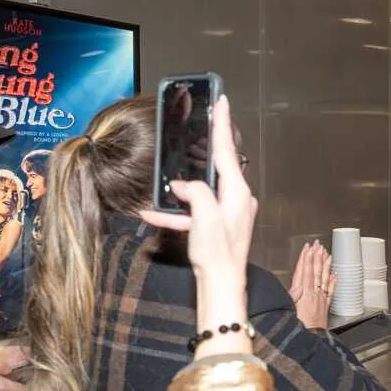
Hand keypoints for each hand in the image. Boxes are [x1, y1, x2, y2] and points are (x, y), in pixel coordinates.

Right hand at [141, 95, 257, 356]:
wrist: (221, 288)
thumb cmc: (218, 254)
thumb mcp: (204, 216)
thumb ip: (195, 192)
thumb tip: (183, 186)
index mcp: (239, 192)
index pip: (228, 150)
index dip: (223, 124)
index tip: (222, 101)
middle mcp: (237, 200)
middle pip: (217, 168)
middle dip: (202, 153)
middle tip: (197, 130)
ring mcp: (228, 214)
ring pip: (202, 192)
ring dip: (182, 190)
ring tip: (166, 183)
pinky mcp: (217, 228)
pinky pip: (195, 214)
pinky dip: (177, 213)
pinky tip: (152, 213)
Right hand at [288, 241, 335, 329]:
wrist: (310, 343)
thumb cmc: (297, 330)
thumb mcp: (288, 313)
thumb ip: (292, 299)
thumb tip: (297, 286)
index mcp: (303, 295)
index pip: (304, 272)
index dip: (306, 259)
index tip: (307, 248)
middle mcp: (313, 295)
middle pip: (315, 272)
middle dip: (316, 257)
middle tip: (318, 245)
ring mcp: (321, 300)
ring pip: (324, 278)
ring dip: (325, 265)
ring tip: (327, 253)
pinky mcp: (325, 307)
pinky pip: (330, 291)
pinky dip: (333, 281)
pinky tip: (334, 274)